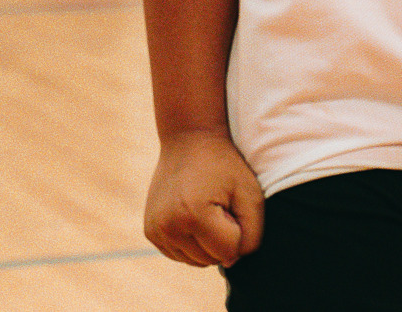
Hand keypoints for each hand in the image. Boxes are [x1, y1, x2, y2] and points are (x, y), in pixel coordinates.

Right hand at [144, 128, 263, 266]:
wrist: (189, 138)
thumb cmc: (225, 165)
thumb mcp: (250, 193)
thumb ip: (252, 234)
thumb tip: (232, 262)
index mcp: (193, 216)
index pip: (230, 252)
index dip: (239, 229)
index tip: (232, 204)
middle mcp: (168, 227)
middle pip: (211, 260)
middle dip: (223, 238)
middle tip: (220, 204)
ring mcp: (155, 231)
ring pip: (195, 261)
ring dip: (207, 243)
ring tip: (207, 209)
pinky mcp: (150, 232)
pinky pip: (180, 255)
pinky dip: (192, 243)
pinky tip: (195, 216)